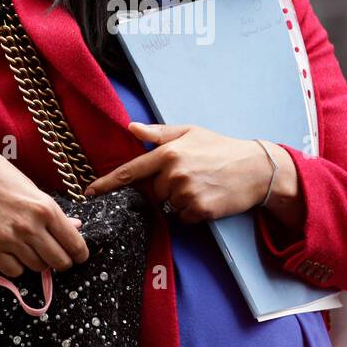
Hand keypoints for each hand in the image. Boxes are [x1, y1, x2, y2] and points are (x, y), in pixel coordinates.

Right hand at [0, 138, 88, 277]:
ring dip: (37, 262)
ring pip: (38, 268)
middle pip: (59, 262)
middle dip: (61, 262)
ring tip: (30, 248)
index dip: (80, 254)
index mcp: (46, 207)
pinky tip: (13, 252)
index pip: (75, 244)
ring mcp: (10, 239)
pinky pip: (14, 271)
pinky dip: (17, 266)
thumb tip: (75, 228)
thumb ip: (53, 213)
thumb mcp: (32, 189)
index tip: (78, 257)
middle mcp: (31, 226)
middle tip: (55, 256)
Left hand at [82, 123, 278, 223]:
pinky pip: (182, 217)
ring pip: (167, 206)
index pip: (130, 171)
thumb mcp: (190, 132)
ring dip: (178, 200)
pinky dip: (190, 211)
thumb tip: (130, 128)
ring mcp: (187, 193)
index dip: (107, 183)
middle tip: (189, 176)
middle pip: (152, 192)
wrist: (256, 168)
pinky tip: (206, 197)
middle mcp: (174, 173)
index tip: (89, 192)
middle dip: (164, 188)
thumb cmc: (221, 148)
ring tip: (200, 185)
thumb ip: (158, 133)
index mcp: (169, 152)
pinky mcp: (199, 210)